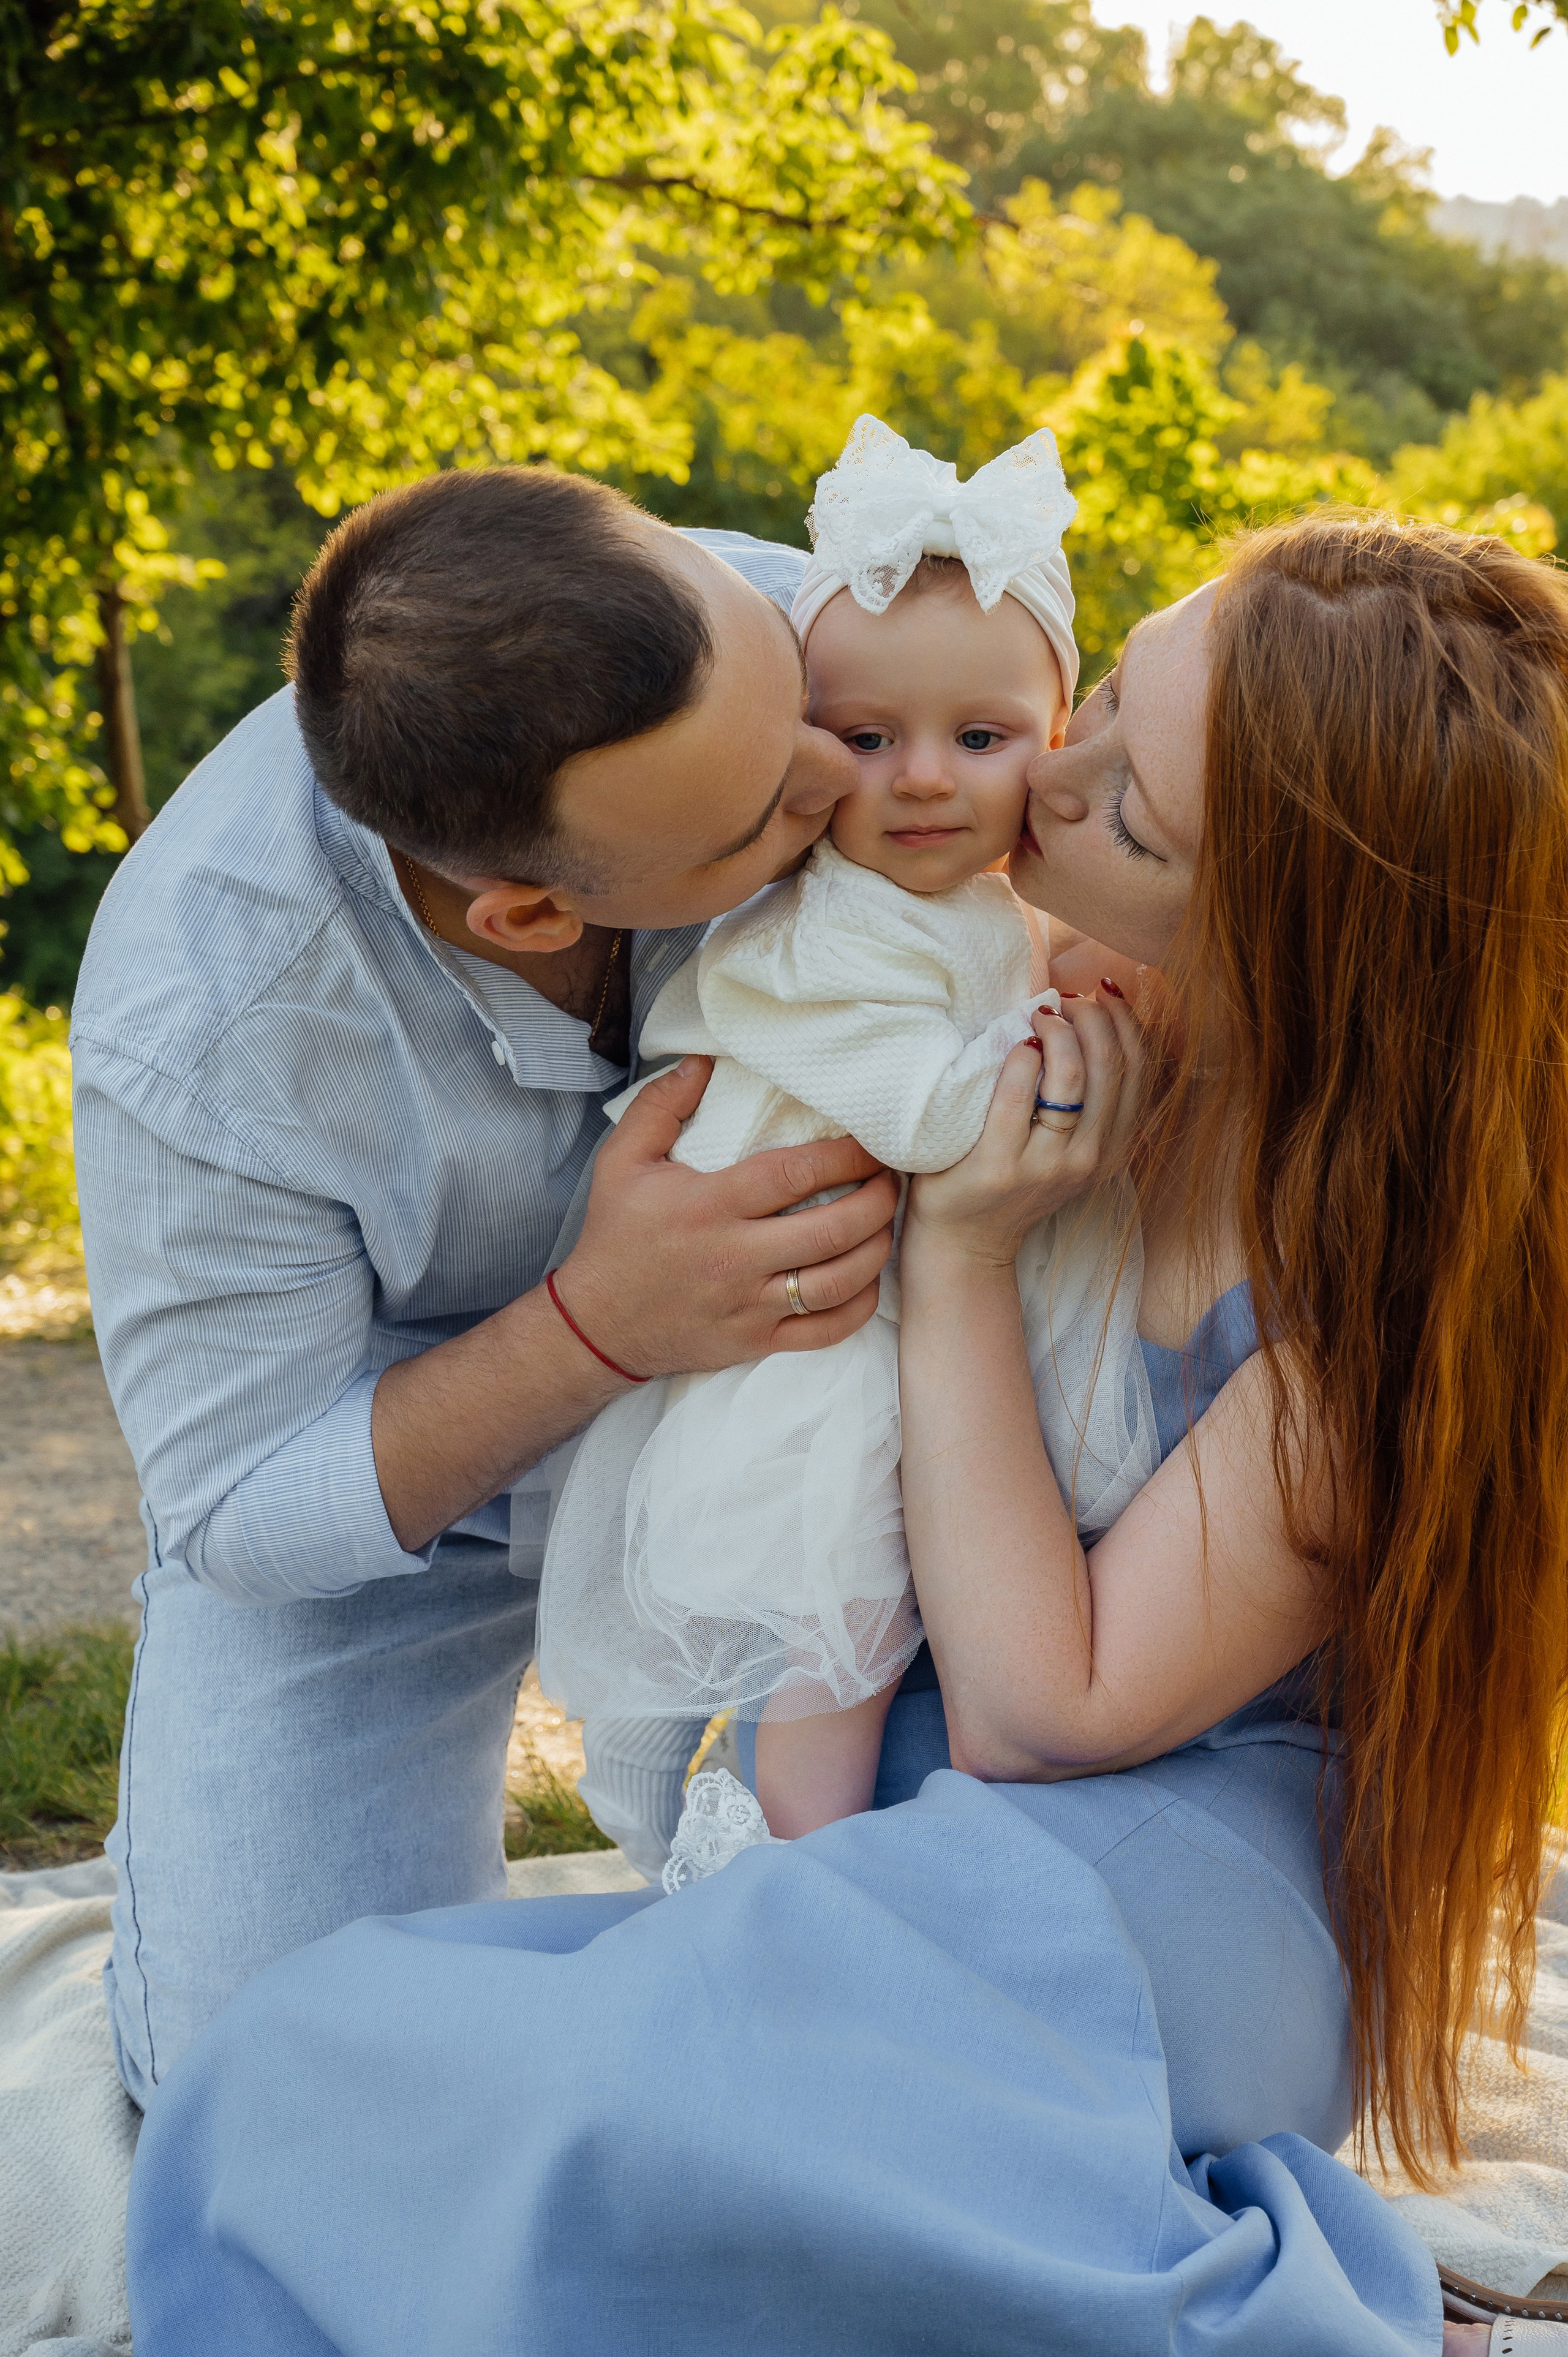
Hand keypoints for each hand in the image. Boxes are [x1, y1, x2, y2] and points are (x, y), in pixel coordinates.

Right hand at [557, 1056, 898, 1377]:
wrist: (595, 1325)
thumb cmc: (615, 1237)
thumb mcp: (620, 1161)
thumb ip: (660, 1106)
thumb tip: (702, 1061)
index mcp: (710, 1205)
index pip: (797, 1174)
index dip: (848, 1156)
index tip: (874, 1142)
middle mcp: (735, 1257)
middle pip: (833, 1228)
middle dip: (878, 1200)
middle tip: (892, 1181)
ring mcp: (749, 1305)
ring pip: (838, 1282)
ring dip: (876, 1250)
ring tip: (887, 1223)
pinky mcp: (756, 1342)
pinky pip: (826, 1332)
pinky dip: (859, 1306)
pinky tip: (867, 1280)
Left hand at [904, 991, 1143, 1271]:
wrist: (967, 1242)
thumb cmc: (1012, 1180)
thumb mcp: (1066, 1148)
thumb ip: (1085, 1103)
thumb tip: (1094, 1020)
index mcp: (1112, 1149)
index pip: (1140, 1070)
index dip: (1127, 1021)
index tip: (1103, 993)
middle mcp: (1088, 1159)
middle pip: (1110, 1067)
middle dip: (1093, 1017)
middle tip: (1066, 1001)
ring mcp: (1046, 1165)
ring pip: (1071, 1077)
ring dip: (1058, 1031)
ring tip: (1039, 1016)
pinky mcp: (1000, 1165)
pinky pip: (1017, 1093)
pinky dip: (1021, 1056)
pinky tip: (1016, 1042)